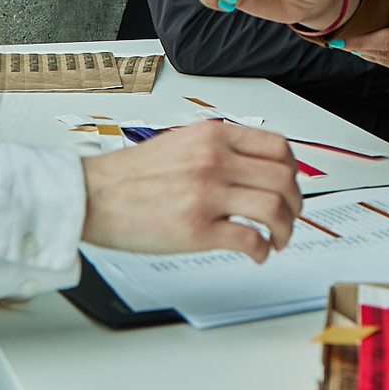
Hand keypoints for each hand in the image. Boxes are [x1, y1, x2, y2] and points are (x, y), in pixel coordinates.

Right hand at [79, 121, 300, 262]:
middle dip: (295, 204)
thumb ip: (218, 149)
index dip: (293, 170)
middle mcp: (214, 161)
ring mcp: (207, 195)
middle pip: (283, 179)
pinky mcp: (197, 230)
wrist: (92, 196)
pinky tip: (256, 253)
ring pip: (274, 209)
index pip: (278, 147)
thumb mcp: (181, 142)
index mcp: (213, 136)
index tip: (292, 185)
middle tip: (290, 217)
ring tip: (277, 239)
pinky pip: (249, 240)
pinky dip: (262, 250)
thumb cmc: (130, 175)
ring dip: (285, 229)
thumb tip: (255, 166)